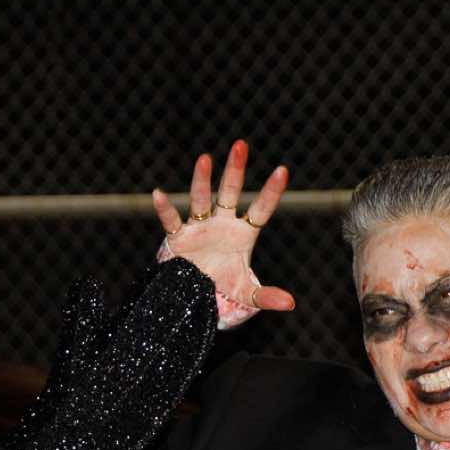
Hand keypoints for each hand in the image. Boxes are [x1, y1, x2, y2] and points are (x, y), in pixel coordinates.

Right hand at [153, 140, 294, 329]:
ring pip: (201, 199)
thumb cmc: (222, 290)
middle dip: (234, 170)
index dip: (271, 191)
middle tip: (240, 145)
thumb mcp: (247, 295)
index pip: (261, 209)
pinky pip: (171, 220)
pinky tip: (158, 194)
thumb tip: (291, 304)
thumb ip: (267, 297)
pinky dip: (164, 209)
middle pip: (229, 192)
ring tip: (205, 159)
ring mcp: (200, 227)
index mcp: (243, 234)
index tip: (283, 170)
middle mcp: (222, 224)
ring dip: (202, 181)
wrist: (194, 300)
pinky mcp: (179, 237)